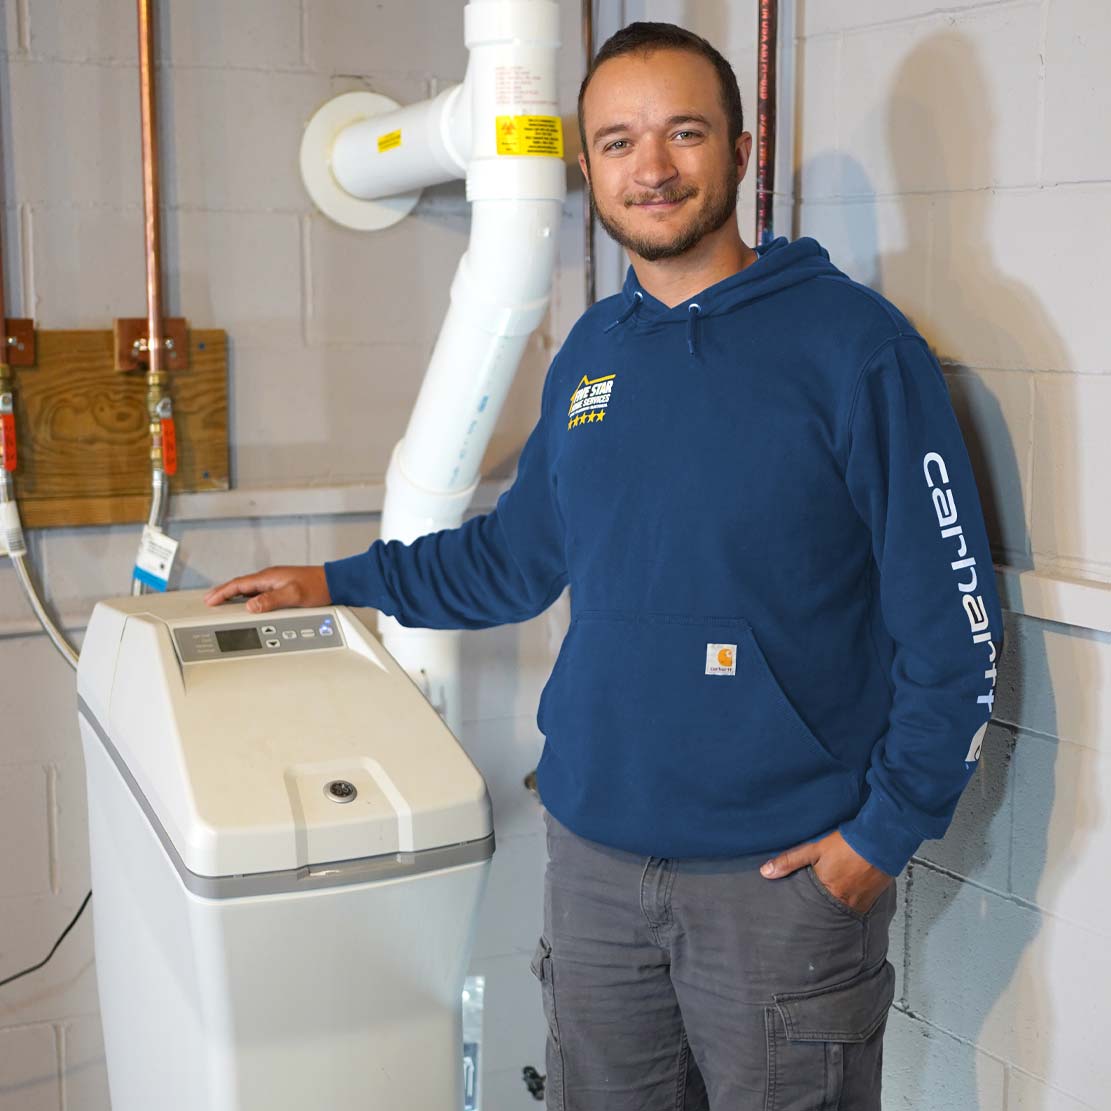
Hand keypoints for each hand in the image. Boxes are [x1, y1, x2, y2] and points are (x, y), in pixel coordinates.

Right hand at [203, 565, 330, 613]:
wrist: (334, 583)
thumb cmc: (318, 587)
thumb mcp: (294, 596)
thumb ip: (272, 600)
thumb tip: (251, 606)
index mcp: (269, 577)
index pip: (239, 584)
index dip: (222, 592)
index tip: (209, 600)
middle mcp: (270, 578)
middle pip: (240, 585)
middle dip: (223, 593)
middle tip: (209, 601)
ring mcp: (275, 582)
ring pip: (248, 589)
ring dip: (234, 595)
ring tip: (222, 603)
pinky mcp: (282, 587)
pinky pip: (258, 592)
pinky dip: (247, 598)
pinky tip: (247, 604)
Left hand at [759, 830, 891, 915]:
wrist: (881, 839)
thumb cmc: (848, 844)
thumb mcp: (814, 848)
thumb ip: (790, 861)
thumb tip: (766, 872)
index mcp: (829, 893)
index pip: (811, 909)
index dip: (805, 910)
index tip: (797, 915)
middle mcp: (847, 903)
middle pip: (829, 912)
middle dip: (821, 910)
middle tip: (814, 909)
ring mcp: (863, 902)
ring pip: (845, 909)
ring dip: (838, 904)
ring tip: (832, 898)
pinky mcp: (874, 897)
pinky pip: (860, 905)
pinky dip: (853, 900)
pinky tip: (849, 891)